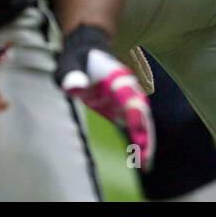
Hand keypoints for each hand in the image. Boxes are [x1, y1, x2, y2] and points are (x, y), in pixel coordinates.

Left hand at [56, 25, 154, 168]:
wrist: (86, 50)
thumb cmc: (76, 57)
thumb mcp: (69, 62)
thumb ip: (72, 73)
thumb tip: (75, 87)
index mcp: (118, 77)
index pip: (130, 98)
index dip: (135, 116)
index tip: (138, 133)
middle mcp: (128, 89)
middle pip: (142, 114)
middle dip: (146, 135)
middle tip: (146, 160)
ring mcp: (127, 99)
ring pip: (142, 123)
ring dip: (145, 143)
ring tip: (146, 166)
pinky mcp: (122, 109)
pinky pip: (135, 127)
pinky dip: (138, 143)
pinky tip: (141, 162)